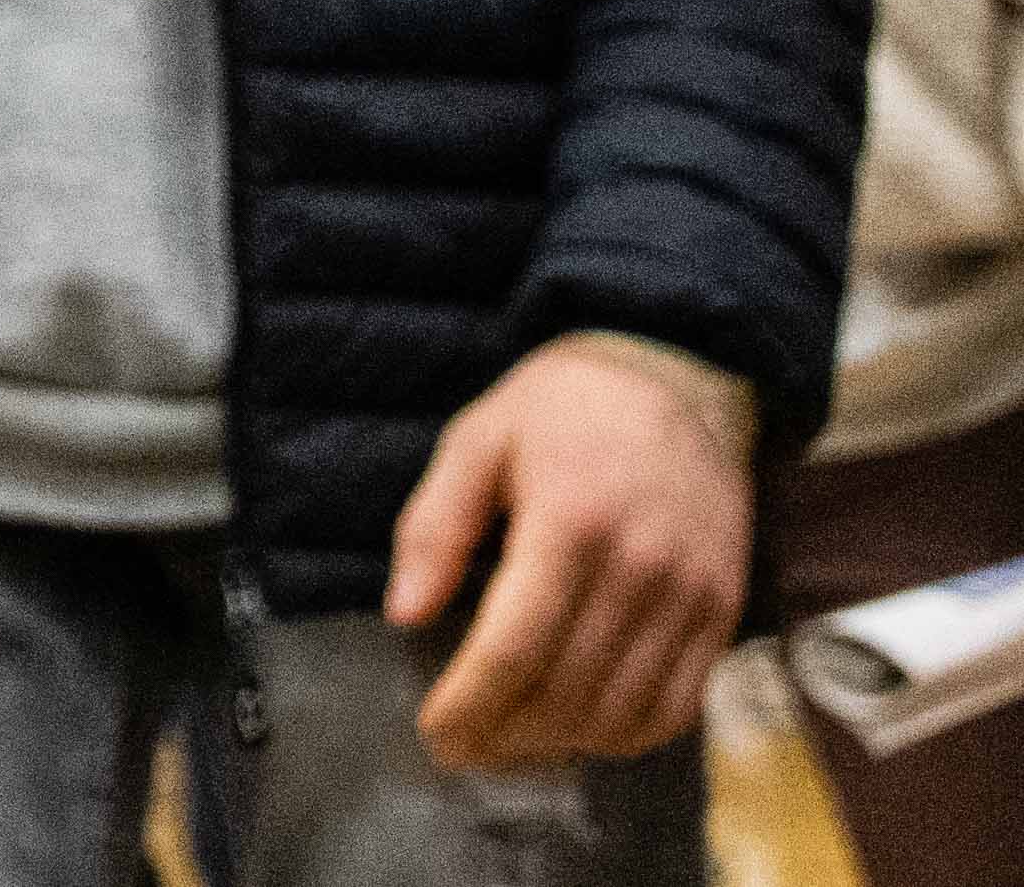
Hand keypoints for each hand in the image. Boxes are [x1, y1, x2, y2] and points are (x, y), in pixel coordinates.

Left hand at [392, 333, 754, 768]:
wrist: (678, 380)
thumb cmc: (561, 408)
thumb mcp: (475, 440)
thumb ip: (434, 526)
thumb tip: (402, 613)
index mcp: (572, 522)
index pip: (516, 646)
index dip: (471, 704)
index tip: (435, 733)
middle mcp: (644, 569)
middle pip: (570, 690)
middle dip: (507, 734)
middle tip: (461, 747)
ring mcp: (694, 597)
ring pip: (627, 711)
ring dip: (563, 744)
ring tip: (510, 743)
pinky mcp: (725, 612)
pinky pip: (681, 704)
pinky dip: (628, 735)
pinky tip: (579, 730)